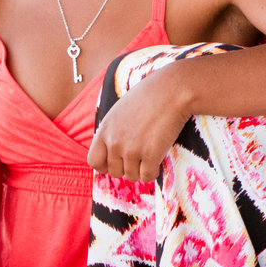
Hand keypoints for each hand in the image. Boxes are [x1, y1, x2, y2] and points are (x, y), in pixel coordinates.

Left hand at [88, 67, 191, 182]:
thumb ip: (114, 131)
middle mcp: (115, 142)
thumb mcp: (121, 110)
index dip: (105, 165)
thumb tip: (115, 150)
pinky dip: (153, 171)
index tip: (117, 162)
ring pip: (132, 176)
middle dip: (127, 168)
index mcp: (105, 129)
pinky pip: (147, 176)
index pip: (94, 160)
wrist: (171, 91)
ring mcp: (131, 150)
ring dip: (141, 170)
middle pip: (114, 172)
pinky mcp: (150, 155)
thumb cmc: (149, 96)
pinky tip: (158, 159)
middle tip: (139, 157)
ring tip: (150, 156)